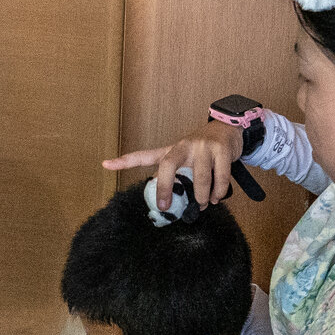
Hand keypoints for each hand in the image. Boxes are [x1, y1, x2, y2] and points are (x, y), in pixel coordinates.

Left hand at [104, 119, 243, 210]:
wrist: (229, 129)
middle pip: (167, 165)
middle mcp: (183, 146)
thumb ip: (173, 176)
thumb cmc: (201, 150)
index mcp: (170, 151)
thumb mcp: (183, 159)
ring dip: (201, 196)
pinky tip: (215, 198)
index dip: (124, 161)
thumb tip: (162, 202)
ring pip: (200, 178)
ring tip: (203, 204)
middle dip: (164, 187)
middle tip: (165, 205)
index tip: (105, 164)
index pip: (144, 156)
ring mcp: (202, 146)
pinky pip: (220, 177)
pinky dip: (218, 191)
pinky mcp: (221, 149)